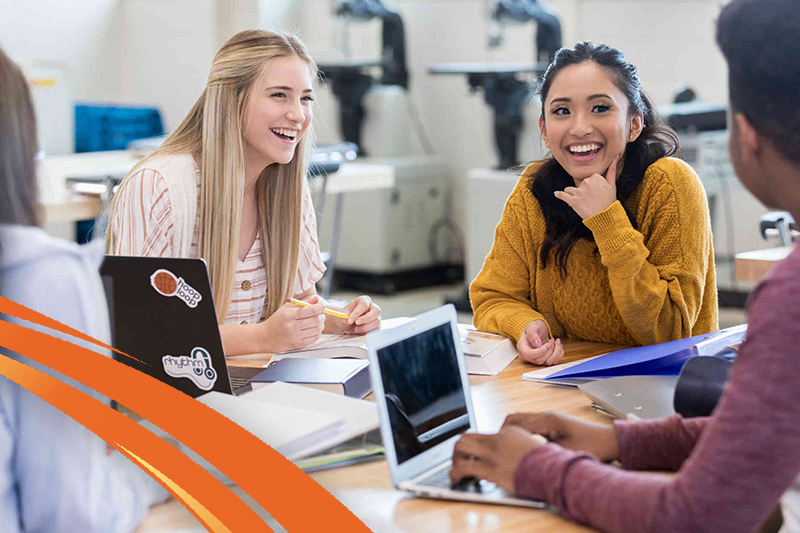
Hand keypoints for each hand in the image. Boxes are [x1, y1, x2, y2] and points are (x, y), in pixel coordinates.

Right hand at [257, 296, 325, 351]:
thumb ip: (302, 303)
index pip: (310, 310)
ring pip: (317, 329)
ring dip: (321, 324)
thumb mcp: (286, 308)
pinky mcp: (297, 345)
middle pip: (316, 320)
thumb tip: (317, 299)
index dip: (320, 307)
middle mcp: (292, 326)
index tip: (322, 305)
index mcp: (289, 315)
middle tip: (320, 314)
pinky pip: (314, 338)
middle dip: (322, 316)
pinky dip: (317, 333)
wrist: (264, 337)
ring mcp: (295, 337)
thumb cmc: (277, 320)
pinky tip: (313, 329)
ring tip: (317, 322)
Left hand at [329, 295, 380, 334]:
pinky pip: (376, 329)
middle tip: (356, 323)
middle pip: (376, 311)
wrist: (347, 324)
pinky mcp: (377, 325)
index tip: (349, 320)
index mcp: (364, 300)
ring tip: (355, 330)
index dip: (357, 313)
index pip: (363, 305)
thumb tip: (346, 318)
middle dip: (366, 319)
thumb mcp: (342, 315)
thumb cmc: (346, 317)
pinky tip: (360, 332)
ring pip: (377, 321)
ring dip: (366, 327)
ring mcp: (376, 316)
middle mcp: (372, 307)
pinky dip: (367, 332)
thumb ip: (343, 316)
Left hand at [450, 427, 547, 491]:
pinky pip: (464, 467)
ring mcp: (491, 453)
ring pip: (460, 447)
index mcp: (507, 431)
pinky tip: (456, 478)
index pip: (483, 434)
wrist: (550, 470)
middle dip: (459, 449)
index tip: (475, 454)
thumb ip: (519, 444)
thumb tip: (514, 453)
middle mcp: (496, 439)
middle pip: (466, 436)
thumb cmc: (545, 462)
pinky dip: (455, 472)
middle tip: (459, 459)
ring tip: (456, 468)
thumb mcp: (532, 444)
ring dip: (455, 458)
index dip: (477, 446)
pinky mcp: (489, 469)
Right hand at [502, 411, 618, 461]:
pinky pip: (528, 427)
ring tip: (504, 449)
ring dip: (511, 433)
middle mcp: (545, 416)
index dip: (503, 437)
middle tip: (494, 448)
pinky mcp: (551, 425)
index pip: (515, 425)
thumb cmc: (591, 445)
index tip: (494, 448)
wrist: (608, 441)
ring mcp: (548, 419)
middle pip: (513, 419)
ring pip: (520, 422)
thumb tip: (522, 455)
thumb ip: (541, 452)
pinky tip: (520, 448)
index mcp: (546, 419)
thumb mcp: (564, 452)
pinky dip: (520, 435)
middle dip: (502, 433)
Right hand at [517, 320, 563, 365]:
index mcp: (522, 348)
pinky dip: (559, 354)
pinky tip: (558, 346)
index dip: (541, 351)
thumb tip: (537, 345)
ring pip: (548, 362)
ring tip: (556, 342)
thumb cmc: (534, 328)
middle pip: (540, 360)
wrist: (539, 330)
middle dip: (550, 350)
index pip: (529, 355)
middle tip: (552, 340)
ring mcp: (536, 359)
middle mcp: (528, 356)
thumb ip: (532, 334)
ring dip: (556, 352)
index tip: (548, 343)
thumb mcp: (532, 326)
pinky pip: (554, 361)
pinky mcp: (545, 360)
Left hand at [554, 154, 619, 218]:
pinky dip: (559, 194)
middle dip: (581, 191)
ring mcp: (579, 192)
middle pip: (579, 184)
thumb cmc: (609, 201)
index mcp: (595, 177)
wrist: (606, 216)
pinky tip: (556, 193)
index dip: (589, 187)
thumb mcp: (612, 185)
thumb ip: (611, 170)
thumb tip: (615, 157)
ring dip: (572, 195)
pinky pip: (562, 195)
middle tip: (589, 200)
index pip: (588, 179)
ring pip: (570, 189)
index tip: (594, 193)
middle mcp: (586, 182)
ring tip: (579, 202)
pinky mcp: (573, 201)